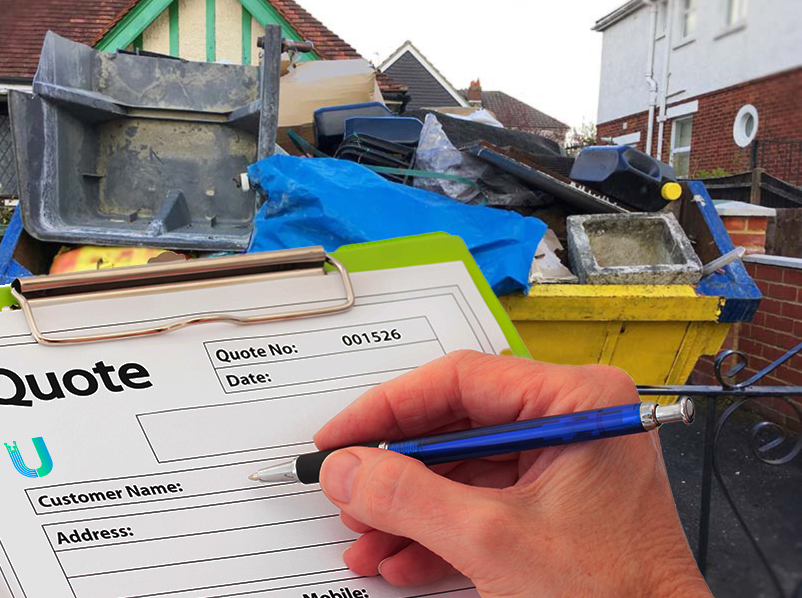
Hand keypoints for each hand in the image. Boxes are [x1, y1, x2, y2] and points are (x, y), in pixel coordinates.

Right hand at [314, 350, 711, 596]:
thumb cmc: (615, 597)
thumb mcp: (493, 540)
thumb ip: (407, 497)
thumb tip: (346, 468)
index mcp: (577, 400)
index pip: (460, 380)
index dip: (387, 409)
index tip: (341, 436)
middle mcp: (572, 420)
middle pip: (455, 426)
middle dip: (396, 470)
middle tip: (348, 488)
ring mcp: (563, 462)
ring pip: (461, 468)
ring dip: (408, 507)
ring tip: (365, 536)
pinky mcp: (553, 502)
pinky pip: (480, 501)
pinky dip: (437, 530)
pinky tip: (400, 557)